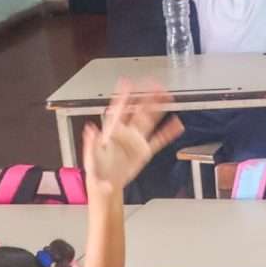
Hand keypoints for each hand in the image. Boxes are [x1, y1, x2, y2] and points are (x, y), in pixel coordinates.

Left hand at [81, 81, 180, 196]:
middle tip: (156, 84)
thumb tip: (90, 130)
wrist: (105, 185)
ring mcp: (136, 141)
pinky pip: (159, 139)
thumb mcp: (91, 159)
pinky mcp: (144, 151)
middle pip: (139, 110)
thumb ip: (90, 144)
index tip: (128, 81)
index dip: (123, 95)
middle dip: (147, 96)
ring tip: (168, 96)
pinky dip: (168, 131)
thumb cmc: (97, 171)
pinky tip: (176, 124)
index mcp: (111, 132)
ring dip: (159, 108)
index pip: (118, 109)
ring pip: (150, 120)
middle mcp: (126, 133)